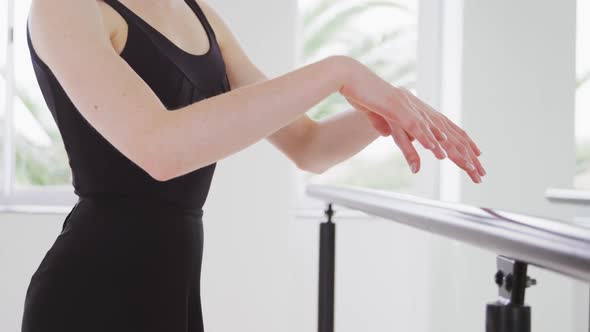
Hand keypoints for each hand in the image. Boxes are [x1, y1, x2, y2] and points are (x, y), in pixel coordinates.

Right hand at [337, 57, 484, 182]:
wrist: (349, 78)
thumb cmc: (363, 96)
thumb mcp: (377, 118)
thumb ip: (384, 127)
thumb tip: (386, 134)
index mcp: (417, 111)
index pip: (446, 130)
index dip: (462, 144)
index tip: (477, 158)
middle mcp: (419, 109)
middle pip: (448, 134)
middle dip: (466, 155)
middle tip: (480, 173)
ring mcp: (409, 108)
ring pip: (436, 133)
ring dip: (453, 151)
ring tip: (467, 166)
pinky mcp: (397, 109)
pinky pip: (415, 127)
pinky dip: (428, 139)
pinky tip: (438, 150)